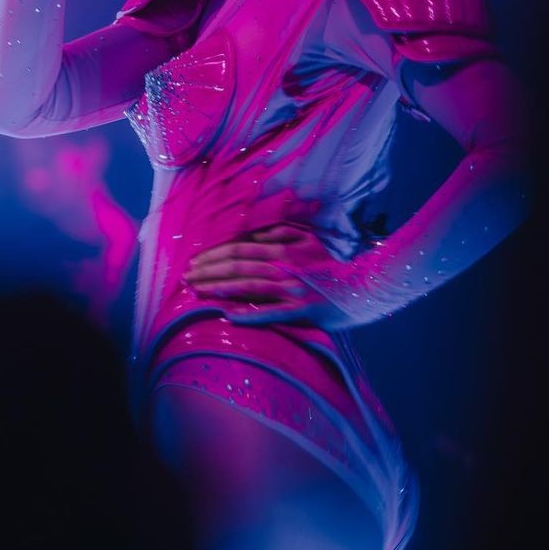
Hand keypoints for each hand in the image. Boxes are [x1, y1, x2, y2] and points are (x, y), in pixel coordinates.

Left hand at [181, 224, 354, 328]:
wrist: (363, 286)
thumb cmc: (330, 264)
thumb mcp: (306, 238)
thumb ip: (278, 232)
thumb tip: (250, 234)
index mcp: (283, 249)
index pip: (239, 249)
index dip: (213, 255)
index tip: (193, 263)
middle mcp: (284, 267)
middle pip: (237, 267)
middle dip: (207, 272)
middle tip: (185, 279)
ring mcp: (292, 290)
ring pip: (247, 287)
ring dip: (218, 290)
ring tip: (195, 293)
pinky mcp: (301, 311)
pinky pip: (270, 313)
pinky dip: (248, 315)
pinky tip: (227, 316)